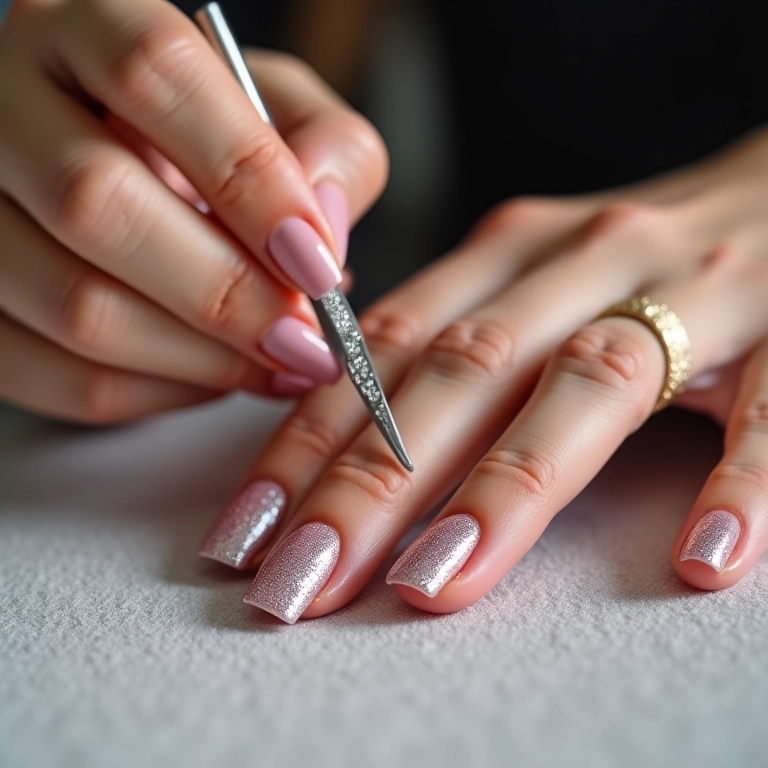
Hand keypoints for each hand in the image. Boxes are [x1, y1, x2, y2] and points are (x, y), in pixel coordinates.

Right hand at [0, 0, 386, 420]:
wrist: (140, 176)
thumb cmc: (217, 143)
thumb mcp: (285, 114)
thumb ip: (328, 150)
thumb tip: (322, 231)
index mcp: (86, 27)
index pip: (153, 74)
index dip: (248, 179)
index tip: (315, 262)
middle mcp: (6, 104)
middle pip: (96, 201)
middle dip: (226, 295)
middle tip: (303, 339)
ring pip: (76, 304)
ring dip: (201, 359)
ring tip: (277, 362)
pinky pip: (62, 376)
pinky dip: (161, 393)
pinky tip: (219, 376)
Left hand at [201, 125, 767, 621]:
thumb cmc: (633, 261)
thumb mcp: (528, 281)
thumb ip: (450, 341)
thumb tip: (342, 431)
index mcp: (505, 255)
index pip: (382, 352)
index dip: (305, 443)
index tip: (245, 535)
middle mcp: (581, 261)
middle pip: (461, 373)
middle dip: (370, 485)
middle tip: (300, 582)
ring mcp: (688, 291)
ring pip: (585, 386)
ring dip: (505, 491)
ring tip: (431, 585)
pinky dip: (741, 480)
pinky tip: (702, 558)